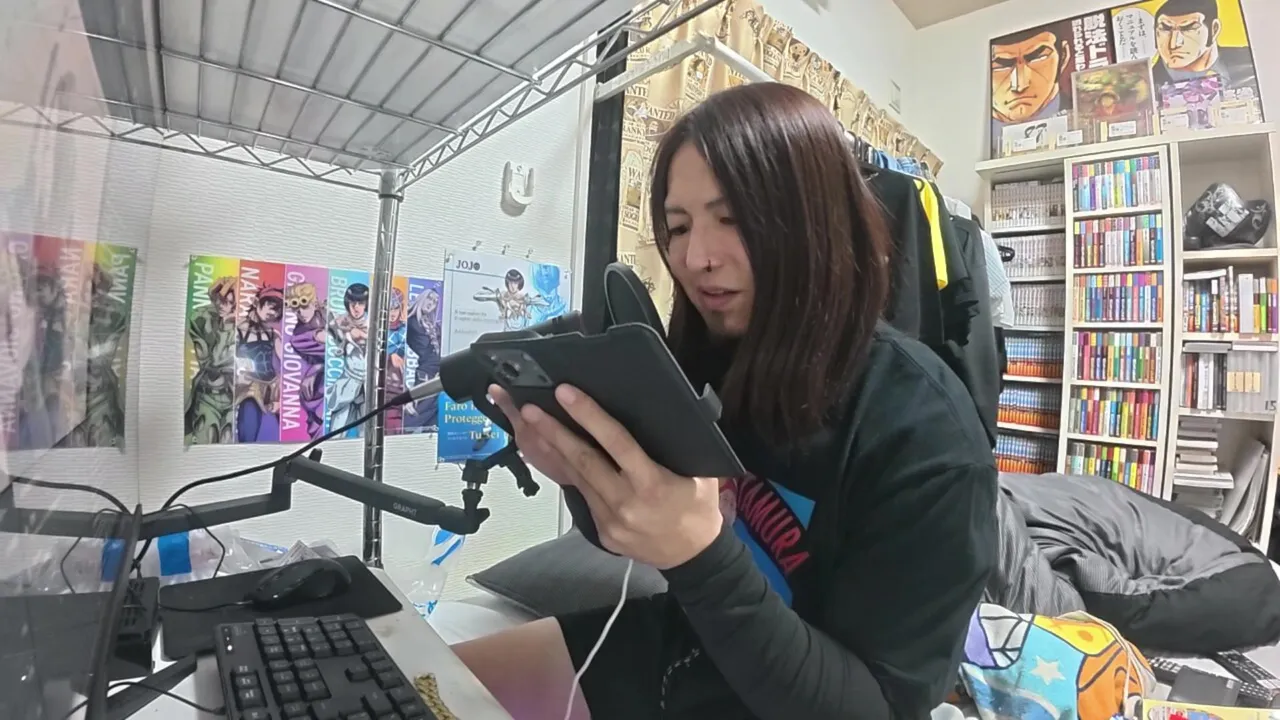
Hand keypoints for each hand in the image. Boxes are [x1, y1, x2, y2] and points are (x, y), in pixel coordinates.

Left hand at [490, 384, 722, 569]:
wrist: (693, 557)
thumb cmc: (697, 509)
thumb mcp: (699, 474)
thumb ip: (675, 448)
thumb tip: (653, 418)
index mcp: (652, 483)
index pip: (615, 442)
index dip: (589, 415)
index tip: (567, 394)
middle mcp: (626, 502)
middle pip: (583, 460)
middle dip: (554, 431)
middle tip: (531, 408)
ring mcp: (610, 519)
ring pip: (576, 478)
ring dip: (552, 450)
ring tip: (533, 426)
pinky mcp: (601, 531)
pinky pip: (581, 496)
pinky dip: (566, 474)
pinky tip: (553, 456)